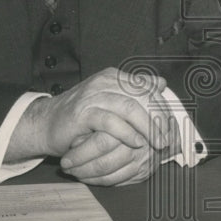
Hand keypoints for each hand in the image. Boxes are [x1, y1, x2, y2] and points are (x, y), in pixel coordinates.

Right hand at [9, 68, 174, 185]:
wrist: (46, 124)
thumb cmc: (81, 118)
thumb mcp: (111, 102)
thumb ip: (135, 92)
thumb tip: (161, 83)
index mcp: (114, 77)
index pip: (148, 88)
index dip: (164, 108)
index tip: (174, 127)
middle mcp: (105, 82)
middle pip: (143, 96)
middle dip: (160, 119)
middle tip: (170, 137)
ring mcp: (93, 95)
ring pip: (130, 107)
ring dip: (148, 127)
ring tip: (158, 143)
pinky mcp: (83, 113)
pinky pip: (111, 122)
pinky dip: (127, 134)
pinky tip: (136, 143)